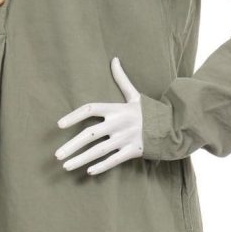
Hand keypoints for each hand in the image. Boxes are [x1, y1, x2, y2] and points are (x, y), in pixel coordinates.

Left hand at [55, 57, 143, 174]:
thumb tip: (114, 59)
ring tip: (66, 166)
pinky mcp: (133, 151)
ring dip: (80, 159)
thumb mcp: (135, 95)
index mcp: (116, 109)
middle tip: (56, 156)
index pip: (90, 109)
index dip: (74, 116)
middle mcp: (118, 124)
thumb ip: (122, 79)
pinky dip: (102, 166)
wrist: (173, 126)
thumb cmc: (150, 111)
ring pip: (98, 151)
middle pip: (89, 135)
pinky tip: (89, 172)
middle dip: (71, 145)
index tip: (59, 125)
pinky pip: (114, 160)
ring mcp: (125, 138)